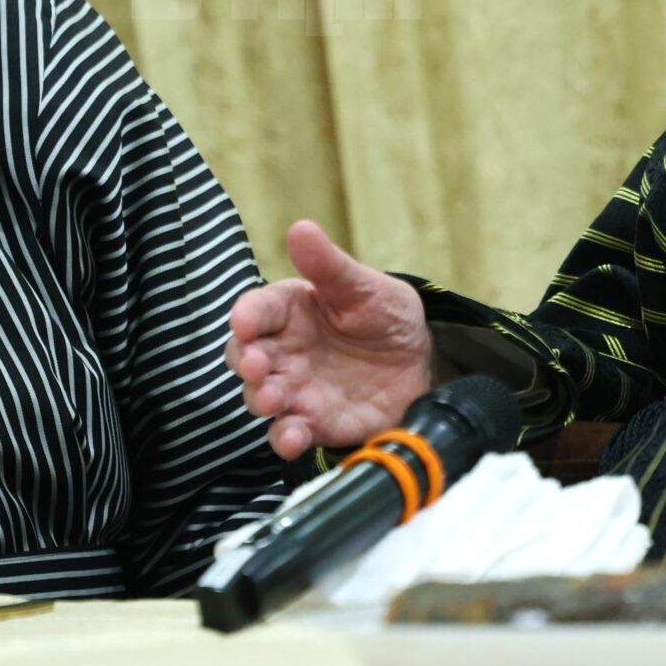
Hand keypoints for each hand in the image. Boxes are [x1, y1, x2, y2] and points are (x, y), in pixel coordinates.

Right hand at [225, 220, 432, 460]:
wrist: (420, 364)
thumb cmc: (386, 316)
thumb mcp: (365, 287)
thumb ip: (330, 266)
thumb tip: (301, 228)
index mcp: (290, 310)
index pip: (257, 309)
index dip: (247, 315)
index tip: (245, 322)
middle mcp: (283, 351)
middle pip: (246, 355)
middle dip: (245, 361)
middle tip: (257, 366)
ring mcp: (295, 389)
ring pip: (260, 396)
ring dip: (260, 399)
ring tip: (273, 401)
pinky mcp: (313, 423)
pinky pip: (289, 433)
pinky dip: (285, 438)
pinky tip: (294, 436)